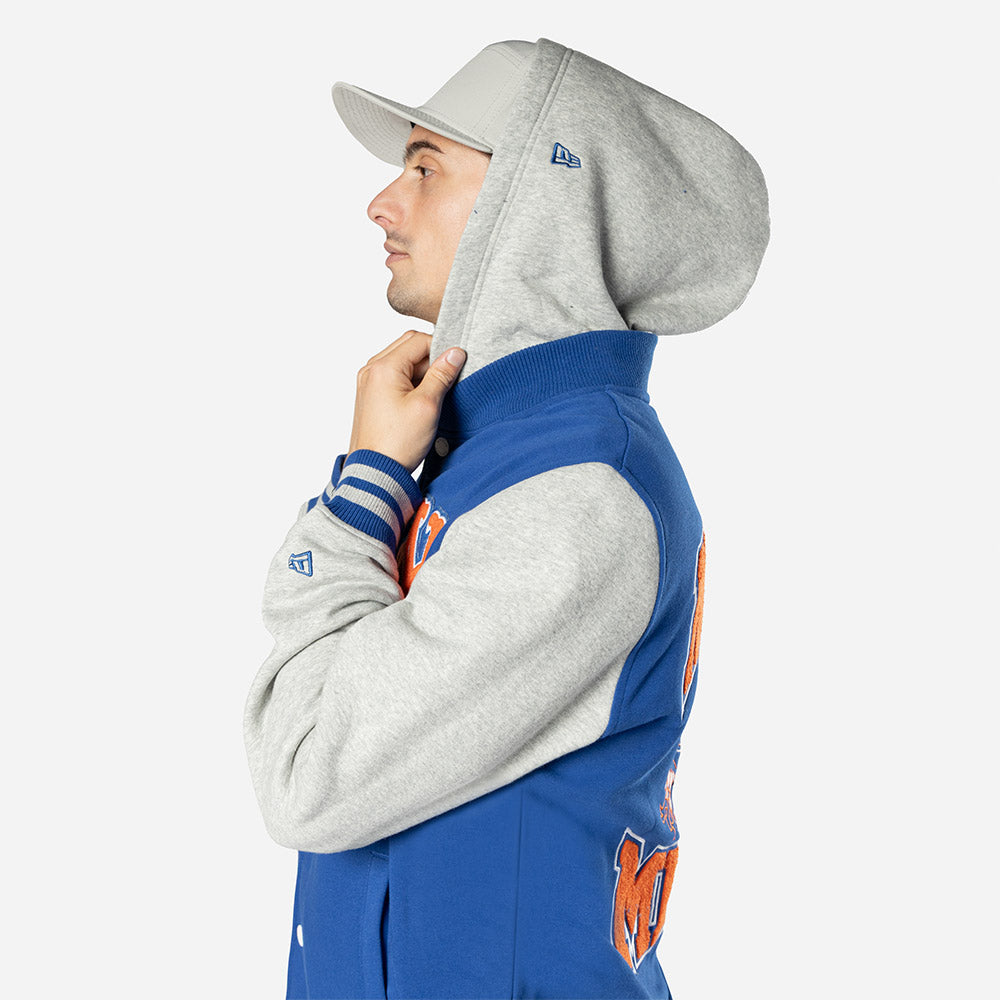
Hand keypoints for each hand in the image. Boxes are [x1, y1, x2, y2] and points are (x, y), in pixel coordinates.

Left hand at [347, 331, 465, 474]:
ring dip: (421, 371)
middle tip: (446, 380)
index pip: (419, 340)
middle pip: (408, 347)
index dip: (442, 348)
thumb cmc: (398, 443)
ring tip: (433, 395)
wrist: (374, 471)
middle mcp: (372, 370)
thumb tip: (456, 353)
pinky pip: (394, 376)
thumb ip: (442, 374)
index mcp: (384, 367)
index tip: (456, 365)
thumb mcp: (427, 405)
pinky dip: (410, 381)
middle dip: (431, 358)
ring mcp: (369, 382)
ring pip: (402, 361)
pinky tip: (421, 401)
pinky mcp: (370, 395)